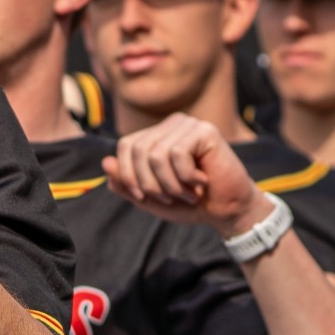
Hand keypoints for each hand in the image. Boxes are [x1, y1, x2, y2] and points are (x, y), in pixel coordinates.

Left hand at [102, 113, 265, 236]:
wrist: (229, 210)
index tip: (144, 197)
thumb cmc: (192, 203)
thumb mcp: (151, 198)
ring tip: (187, 192)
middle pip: (138, 150)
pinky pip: (177, 154)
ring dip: (169, 184)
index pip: (126, 145)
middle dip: (149, 183)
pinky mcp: (205, 131)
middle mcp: (172, 124)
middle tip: (171, 198)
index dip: (128, 175)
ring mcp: (189, 124)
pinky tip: (202, 181)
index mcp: (157, 135)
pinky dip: (185, 177)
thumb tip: (105, 164)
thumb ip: (127, 183)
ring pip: (156, 154)